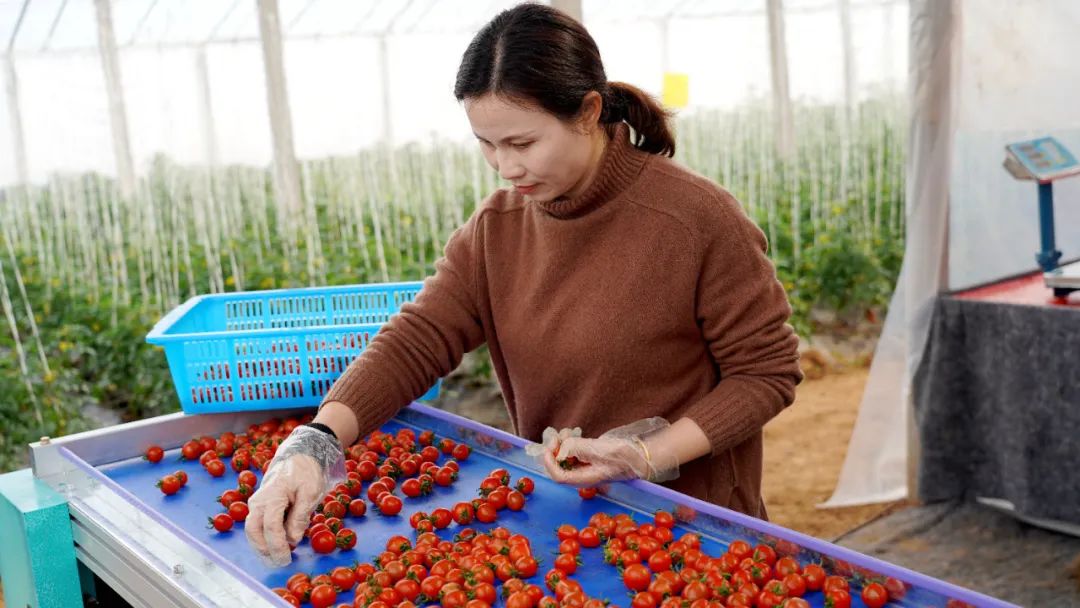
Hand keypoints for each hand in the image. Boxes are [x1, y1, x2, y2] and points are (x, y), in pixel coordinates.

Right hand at [244, 425, 345, 566]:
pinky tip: (275, 548)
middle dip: (265, 550)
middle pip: (253, 530)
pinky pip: (256, 526)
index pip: (270, 525)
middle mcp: (258, 500)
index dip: (277, 545)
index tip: (287, 557)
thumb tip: (293, 540)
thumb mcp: (311, 491)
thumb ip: (301, 516)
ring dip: (261, 547)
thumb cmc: (306, 473)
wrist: (298, 457)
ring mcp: (256, 503)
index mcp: (272, 495)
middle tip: (280, 562)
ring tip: (277, 559)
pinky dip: (263, 540)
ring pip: (251, 531)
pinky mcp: (258, 507)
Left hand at [540, 418, 678, 486]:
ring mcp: (585, 466)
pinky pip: (572, 450)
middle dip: (554, 449)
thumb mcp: (600, 451)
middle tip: (558, 436)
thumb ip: (578, 449)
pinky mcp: (588, 457)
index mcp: (584, 479)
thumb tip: (561, 449)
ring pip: (564, 456)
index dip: (549, 462)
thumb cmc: (624, 457)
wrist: (641, 457)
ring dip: (561, 442)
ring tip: (567, 432)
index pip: (558, 476)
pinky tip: (574, 433)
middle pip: (558, 465)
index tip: (550, 446)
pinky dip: (569, 440)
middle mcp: (581, 475)